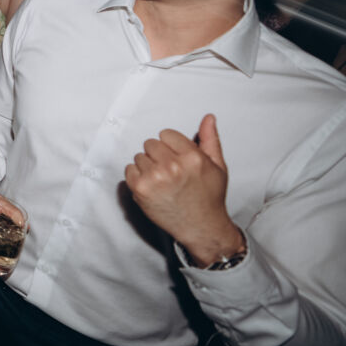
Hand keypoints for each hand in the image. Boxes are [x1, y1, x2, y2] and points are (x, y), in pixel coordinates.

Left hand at [124, 114, 243, 266]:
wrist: (201, 227)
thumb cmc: (209, 197)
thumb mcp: (217, 166)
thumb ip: (210, 139)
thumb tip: (208, 117)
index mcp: (192, 157)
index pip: (166, 134)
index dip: (171, 145)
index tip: (176, 157)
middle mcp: (172, 166)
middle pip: (150, 143)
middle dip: (159, 154)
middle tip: (170, 171)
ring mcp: (154, 178)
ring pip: (139, 156)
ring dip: (148, 166)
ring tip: (163, 181)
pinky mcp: (140, 189)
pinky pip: (129, 170)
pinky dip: (137, 177)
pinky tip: (152, 186)